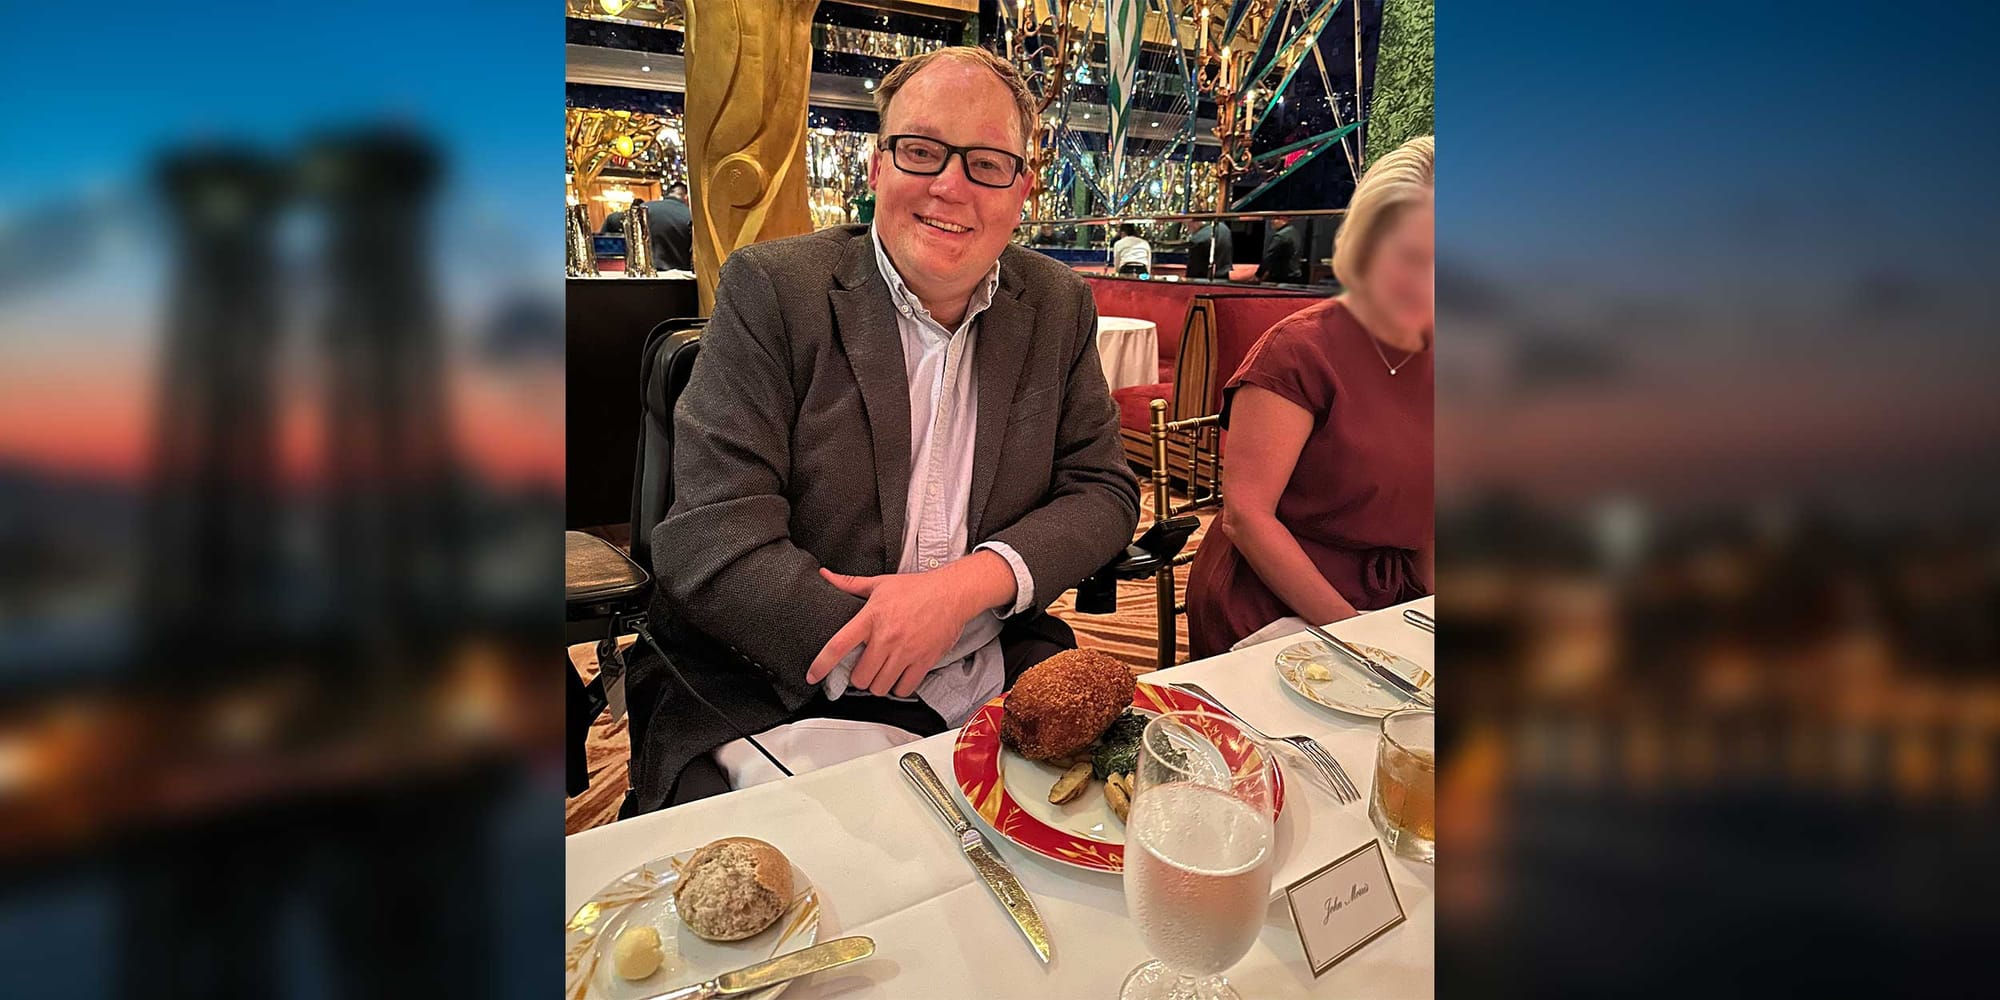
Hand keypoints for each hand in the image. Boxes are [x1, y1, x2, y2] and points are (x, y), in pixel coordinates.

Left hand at [805, 552, 1016, 697]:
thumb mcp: (880, 583)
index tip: (812, 675)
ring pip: (880, 686)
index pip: (839, 646)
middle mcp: (887, 637)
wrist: (952, 593)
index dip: (821, 665)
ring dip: (877, 684)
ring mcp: (906, 652)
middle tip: (863, 668)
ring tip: (881, 673)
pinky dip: (899, 687)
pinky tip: (899, 676)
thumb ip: (849, 584)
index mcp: (871, 617)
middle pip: (860, 676)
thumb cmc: (917, 588)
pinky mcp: (923, 661)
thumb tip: (825, 575)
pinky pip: (904, 688)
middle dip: (858, 677)